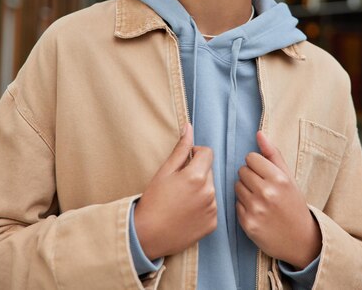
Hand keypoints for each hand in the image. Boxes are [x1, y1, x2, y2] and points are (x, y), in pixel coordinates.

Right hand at [134, 123, 216, 259]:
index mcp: (197, 176)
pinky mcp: (213, 223)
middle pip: (209, 171)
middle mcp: (209, 192)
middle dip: (197, 172)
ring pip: (210, 188)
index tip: (184, 162)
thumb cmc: (153, 200)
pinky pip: (211, 206)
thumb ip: (181, 148)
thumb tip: (189, 127)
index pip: (207, 153)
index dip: (195, 154)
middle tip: (179, 184)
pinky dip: (202, 206)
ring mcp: (212, 209)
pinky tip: (186, 212)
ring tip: (181, 200)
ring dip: (200, 189)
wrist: (148, 235)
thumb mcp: (165, 171)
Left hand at [235, 131, 321, 268]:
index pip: (251, 158)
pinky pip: (236, 204)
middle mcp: (267, 193)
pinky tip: (256, 212)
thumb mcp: (288, 177)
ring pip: (237, 186)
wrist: (300, 240)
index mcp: (278, 178)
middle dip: (250, 176)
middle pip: (242, 171)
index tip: (264, 174)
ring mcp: (256, 209)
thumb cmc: (293, 204)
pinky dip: (243, 206)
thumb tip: (258, 133)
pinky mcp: (247, 224)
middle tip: (262, 187)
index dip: (256, 165)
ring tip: (259, 199)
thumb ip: (273, 154)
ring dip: (245, 190)